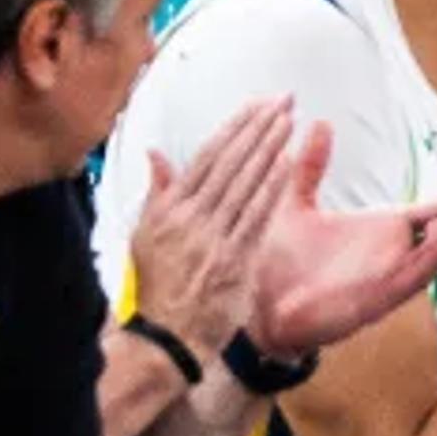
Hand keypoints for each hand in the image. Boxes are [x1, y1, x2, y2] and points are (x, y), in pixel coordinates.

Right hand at [128, 93, 297, 357]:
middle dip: (258, 128)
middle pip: (229, 162)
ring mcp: (212, 238)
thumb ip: (159, 193)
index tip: (259, 105)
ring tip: (289, 120)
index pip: (207, 157)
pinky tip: (288, 164)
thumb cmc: (161, 285)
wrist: (169, 335)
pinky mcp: (234, 259)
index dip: (236, 127)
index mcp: (168, 209)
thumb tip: (156, 154)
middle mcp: (189, 218)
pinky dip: (271, 187)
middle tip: (283, 100)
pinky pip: (256, 215)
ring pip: (244, 183)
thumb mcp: (147, 236)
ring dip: (269, 149)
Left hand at [246, 123, 436, 358]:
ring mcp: (390, 277)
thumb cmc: (281, 262)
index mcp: (383, 231)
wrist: (259, 307)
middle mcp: (395, 253)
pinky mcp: (379, 298)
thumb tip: (319, 122)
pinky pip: (414, 277)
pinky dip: (434, 260)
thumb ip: (311, 166)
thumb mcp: (295, 204)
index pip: (436, 211)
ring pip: (436, 254)